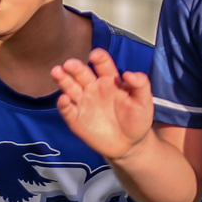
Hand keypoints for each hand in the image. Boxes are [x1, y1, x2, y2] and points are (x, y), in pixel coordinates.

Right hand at [53, 48, 154, 162]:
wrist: (130, 145)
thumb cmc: (137, 120)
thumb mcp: (144, 102)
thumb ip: (141, 84)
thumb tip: (128, 73)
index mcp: (109, 80)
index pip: (102, 64)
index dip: (98, 58)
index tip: (95, 56)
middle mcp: (93, 88)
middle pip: (82, 73)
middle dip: (75, 67)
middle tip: (69, 64)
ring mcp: (83, 103)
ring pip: (70, 88)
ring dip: (63, 80)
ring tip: (56, 72)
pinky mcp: (76, 119)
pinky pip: (67, 109)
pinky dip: (63, 104)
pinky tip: (64, 99)